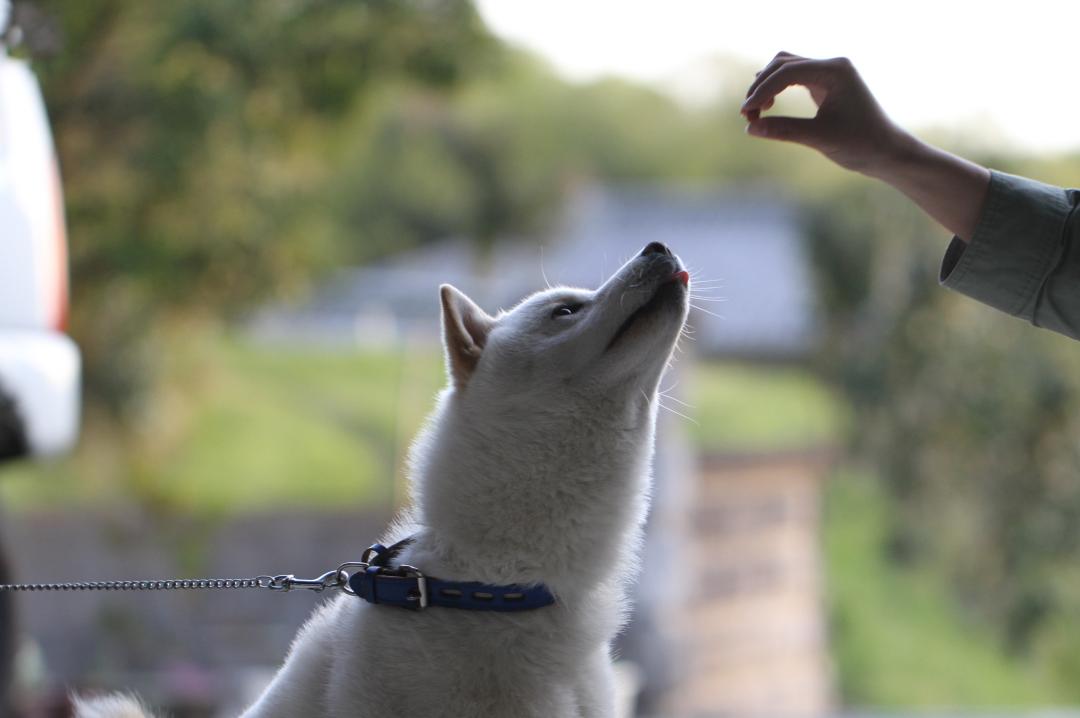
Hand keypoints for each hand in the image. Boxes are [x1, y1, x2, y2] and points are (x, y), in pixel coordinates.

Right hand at [741, 52, 910, 176]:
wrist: (886, 151)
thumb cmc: (860, 144)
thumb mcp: (819, 138)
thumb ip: (784, 130)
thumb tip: (750, 128)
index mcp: (835, 71)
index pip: (787, 72)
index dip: (762, 91)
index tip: (747, 113)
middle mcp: (833, 65)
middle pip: (783, 63)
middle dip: (762, 86)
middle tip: (748, 115)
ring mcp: (830, 72)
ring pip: (786, 67)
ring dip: (767, 86)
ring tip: (756, 113)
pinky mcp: (826, 83)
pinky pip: (794, 77)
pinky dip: (777, 89)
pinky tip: (768, 107)